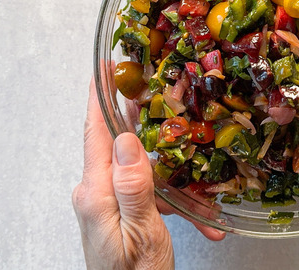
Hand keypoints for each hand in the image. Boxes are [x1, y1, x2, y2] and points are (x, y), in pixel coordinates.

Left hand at [72, 79, 224, 269]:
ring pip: (143, 168)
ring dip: (175, 172)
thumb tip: (126, 138)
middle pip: (120, 141)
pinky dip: (175, 200)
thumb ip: (132, 186)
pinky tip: (202, 217)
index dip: (100, 95)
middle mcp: (98, 192)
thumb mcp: (141, 233)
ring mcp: (108, 202)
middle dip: (147, 119)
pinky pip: (149, 193)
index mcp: (96, 192)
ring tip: (200, 164)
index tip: (104, 64)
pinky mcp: (120, 213)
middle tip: (165, 90)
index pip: (96, 131)